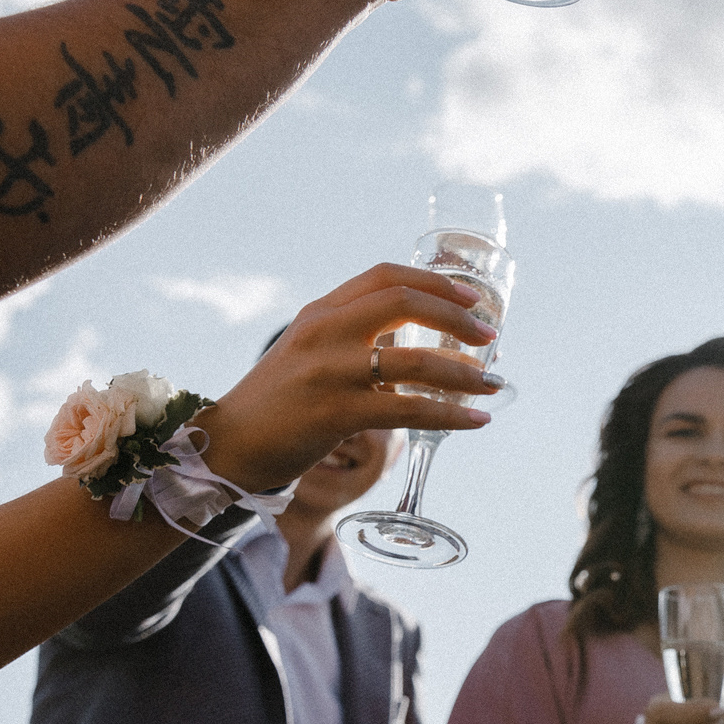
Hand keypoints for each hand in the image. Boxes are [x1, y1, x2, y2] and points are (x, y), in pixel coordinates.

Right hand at [197, 263, 497, 491]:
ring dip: (465, 373)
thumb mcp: (309, 353)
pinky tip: (476, 421)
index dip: (435, 282)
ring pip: (416, 361)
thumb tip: (414, 337)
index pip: (385, 276)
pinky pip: (408, 409)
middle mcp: (324, 331)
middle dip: (458, 319)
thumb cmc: (277, 404)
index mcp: (321, 312)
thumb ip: (352, 337)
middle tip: (489, 338)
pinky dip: (450, 416)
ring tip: (494, 385)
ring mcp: (329, 371)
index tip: (471, 299)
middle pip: (405, 302)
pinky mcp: (336, 413)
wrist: (229, 447)